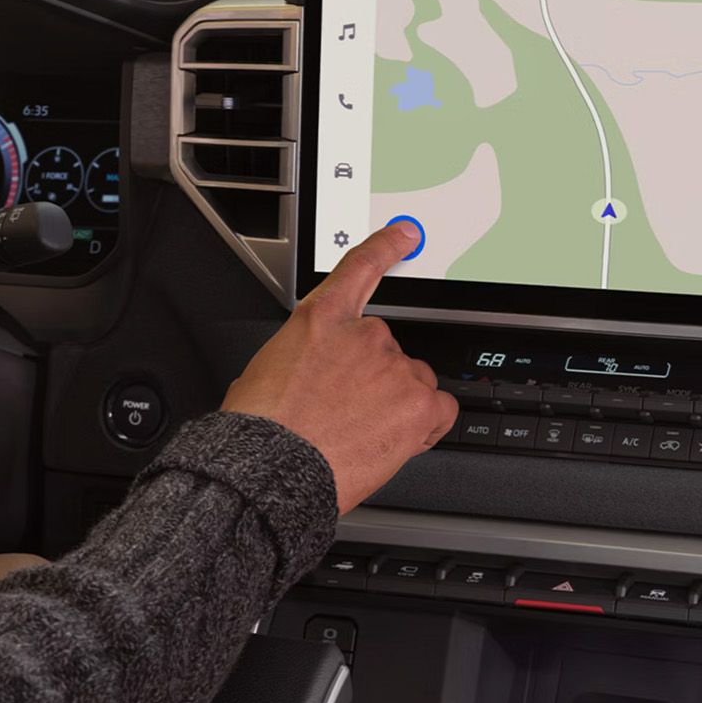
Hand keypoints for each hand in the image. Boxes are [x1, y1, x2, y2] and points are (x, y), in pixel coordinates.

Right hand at [222, 221, 456, 512]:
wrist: (274, 467)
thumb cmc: (262, 428)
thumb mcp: (266, 371)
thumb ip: (303, 357)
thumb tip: (313, 375)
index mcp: (321, 319)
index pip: (361, 268)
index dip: (387, 246)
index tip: (406, 235)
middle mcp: (366, 335)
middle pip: (388, 351)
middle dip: (374, 380)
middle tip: (348, 414)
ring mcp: (396, 367)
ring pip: (412, 382)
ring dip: (395, 404)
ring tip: (361, 434)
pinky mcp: (418, 402)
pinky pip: (439, 409)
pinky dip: (424, 425)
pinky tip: (396, 439)